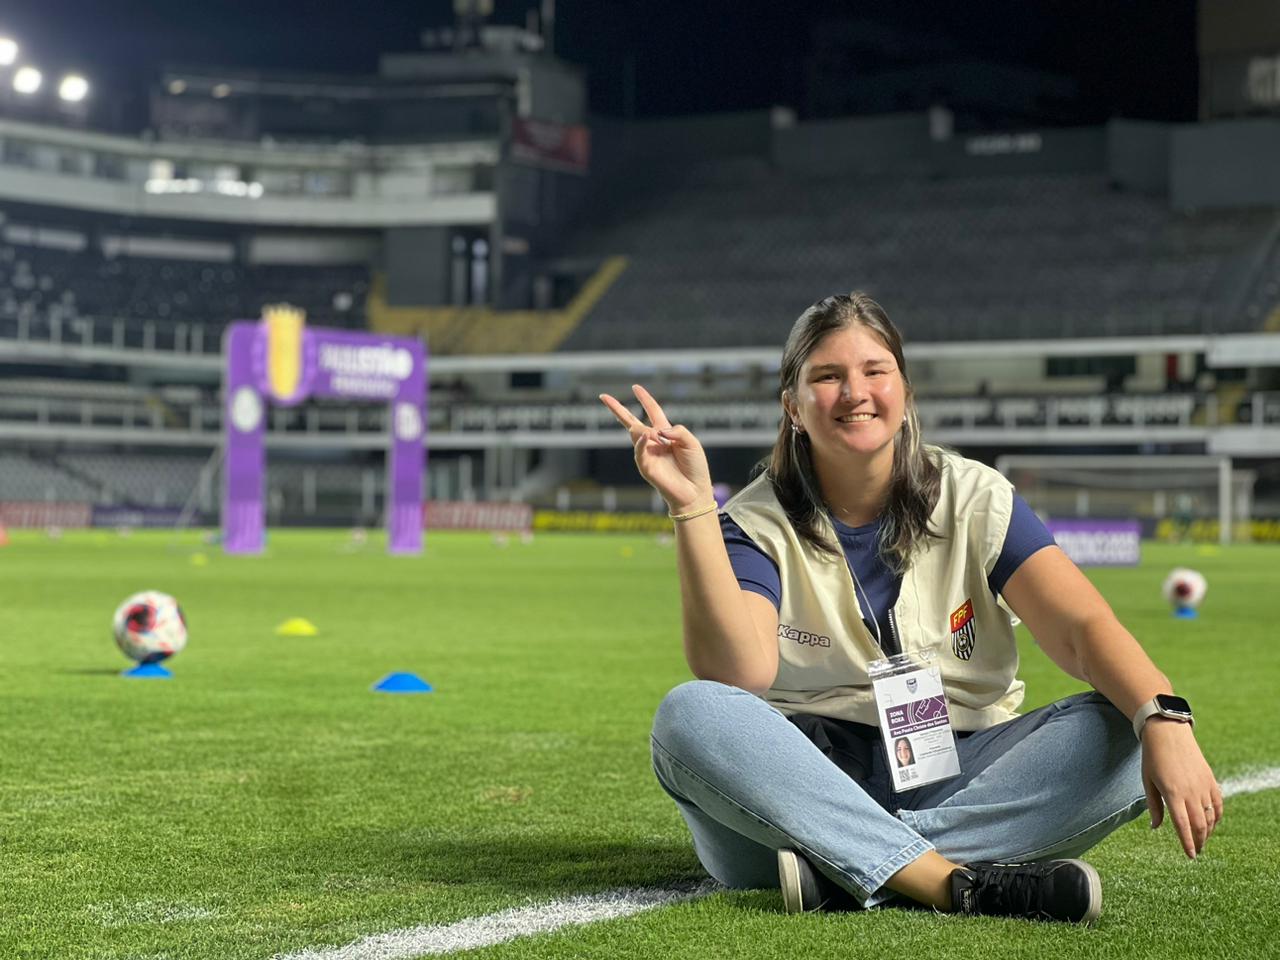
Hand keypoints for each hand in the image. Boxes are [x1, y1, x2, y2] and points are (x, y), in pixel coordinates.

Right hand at [599, 385, 712, 512]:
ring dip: (640, 429)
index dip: (645, 399)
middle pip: (631, 421)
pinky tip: (644, 435)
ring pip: (636, 434)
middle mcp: (654, 441)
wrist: (695, 491)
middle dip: (617, 409)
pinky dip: (640, 442)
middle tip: (603, 396)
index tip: (635, 387)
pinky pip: (639, 451)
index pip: (652, 411)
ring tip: (648, 433)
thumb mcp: (692, 443)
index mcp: (666, 433)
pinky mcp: (646, 467)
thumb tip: (657, 430)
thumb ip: (678, 431)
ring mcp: (648, 453)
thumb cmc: (695, 467)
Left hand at [1140, 719, 1222, 858]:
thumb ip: (1154, 806)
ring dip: (1208, 832)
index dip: (1187, 843)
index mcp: (1173, 794)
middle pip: (1200, 825)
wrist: (1168, 733)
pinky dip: (1217, 817)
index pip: (1183, 826)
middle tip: (1196, 852)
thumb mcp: (1147, 782)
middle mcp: (1191, 792)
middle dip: (1199, 842)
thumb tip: (1155, 827)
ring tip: (1202, 840)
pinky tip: (1212, 824)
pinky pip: (1218, 804)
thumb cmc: (1153, 758)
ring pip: (1211, 817)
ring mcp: (1203, 786)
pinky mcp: (1211, 780)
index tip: (1190, 856)